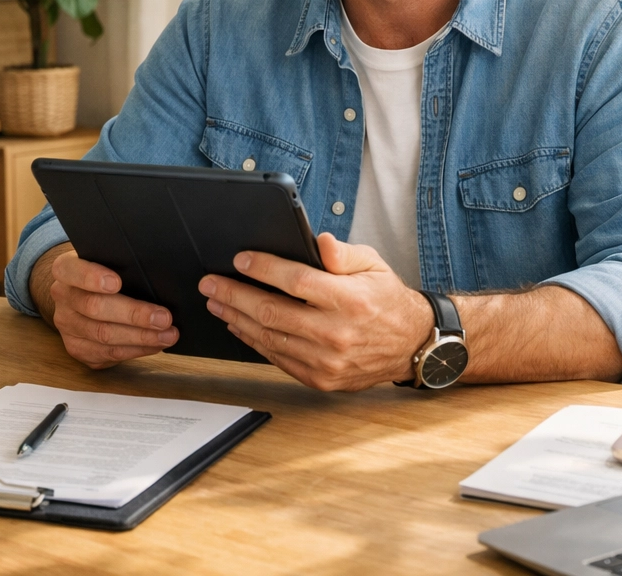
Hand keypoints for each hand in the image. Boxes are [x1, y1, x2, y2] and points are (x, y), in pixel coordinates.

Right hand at [34, 246, 179, 368]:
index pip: (71, 270)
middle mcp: (63, 297)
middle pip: (94, 307)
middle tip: (164, 318)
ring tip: (168, 334)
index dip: (91, 277)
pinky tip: (155, 345)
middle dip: (134, 314)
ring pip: (103, 335)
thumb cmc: (105, 270)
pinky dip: (136, 350)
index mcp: (66, 269)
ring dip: (141, 337)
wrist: (83, 292)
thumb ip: (123, 263)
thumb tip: (159, 276)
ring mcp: (68, 325)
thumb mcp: (109, 258)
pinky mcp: (77, 348)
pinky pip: (107, 353)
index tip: (116, 283)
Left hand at [197, 233, 432, 390]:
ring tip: (217, 302)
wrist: (410, 344)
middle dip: (235, 295)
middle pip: (272, 312)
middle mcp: (336, 333)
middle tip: (211, 283)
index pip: (296, 281)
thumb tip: (319, 241)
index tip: (240, 259)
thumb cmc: (387, 299)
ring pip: (269, 338)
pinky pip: (278, 359)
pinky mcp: (321, 379)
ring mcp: (327, 361)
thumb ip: (343, 253)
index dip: (263, 268)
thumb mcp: (373, 264)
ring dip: (236, 319)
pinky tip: (240, 326)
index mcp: (349, 300)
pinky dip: (254, 342)